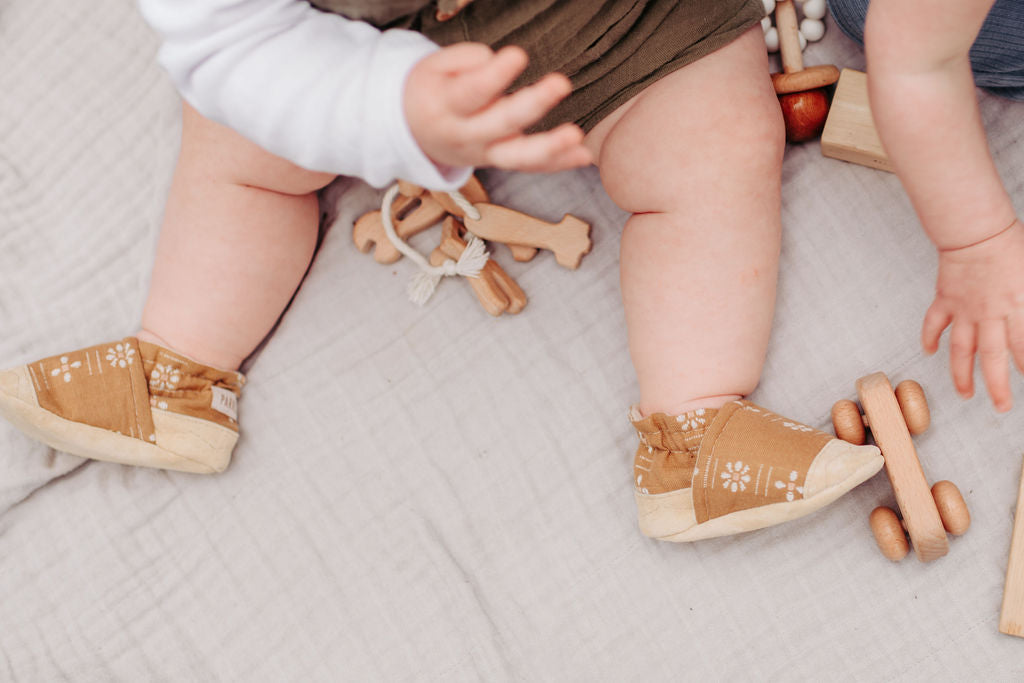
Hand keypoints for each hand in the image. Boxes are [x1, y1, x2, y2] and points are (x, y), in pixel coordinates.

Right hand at [404, 43, 591, 172]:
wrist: (414, 133)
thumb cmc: (431, 90)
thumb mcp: (432, 66)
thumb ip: (464, 60)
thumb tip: (496, 63)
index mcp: (445, 107)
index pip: (471, 92)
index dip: (495, 75)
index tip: (518, 55)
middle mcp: (465, 136)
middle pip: (501, 124)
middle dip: (533, 105)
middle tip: (561, 83)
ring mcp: (484, 153)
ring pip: (517, 157)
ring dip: (550, 147)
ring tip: (576, 135)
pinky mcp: (500, 161)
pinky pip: (530, 166)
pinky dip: (558, 163)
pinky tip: (583, 155)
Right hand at [922, 219, 1023, 411]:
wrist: (976, 232)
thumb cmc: (1010, 247)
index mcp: (1016, 307)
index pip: (1022, 347)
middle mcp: (989, 314)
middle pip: (991, 358)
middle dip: (997, 386)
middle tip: (1002, 406)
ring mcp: (963, 309)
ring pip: (960, 350)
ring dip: (961, 374)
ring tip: (965, 393)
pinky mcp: (945, 300)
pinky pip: (934, 323)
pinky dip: (930, 339)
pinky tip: (930, 352)